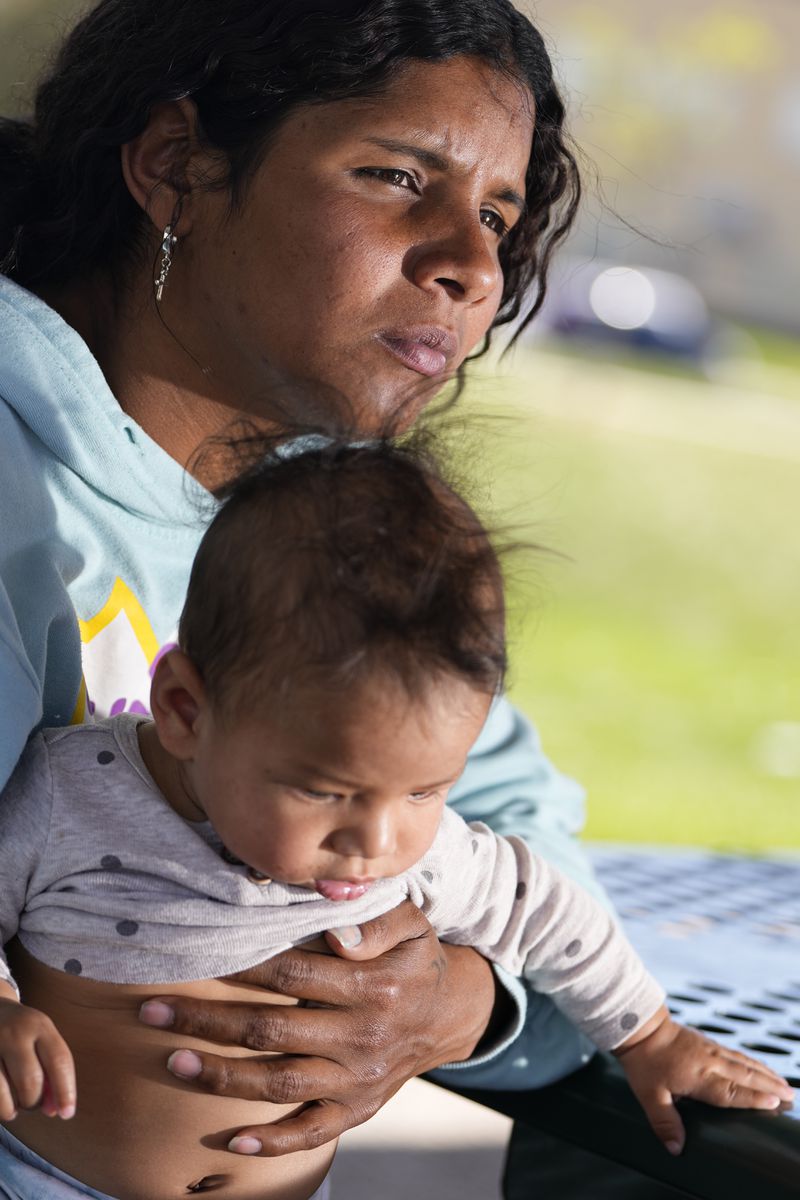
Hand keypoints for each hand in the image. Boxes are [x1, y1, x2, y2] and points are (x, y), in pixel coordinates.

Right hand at [0, 997, 75, 1120]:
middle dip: (35, 1101)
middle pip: (30, 1080)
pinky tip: (1, 1102)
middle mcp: (13, 1033)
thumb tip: (54, 1110)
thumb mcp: (42, 1039)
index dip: (65, 1091)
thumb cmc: (22, 1033)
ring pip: (3, 1094)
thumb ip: (52, 1072)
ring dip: (12, 1109)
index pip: (59, 1060)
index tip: (67, 1113)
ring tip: (15, 1106)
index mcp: (39, 1025)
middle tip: (34, 1102)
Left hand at [138, 900, 497, 1155]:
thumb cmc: (414, 957)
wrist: (448, 1015)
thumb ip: (376, 920)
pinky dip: (271, 1142)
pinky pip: (309, 1133)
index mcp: (372, 986)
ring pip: (279, 1083)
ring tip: (173, 1062)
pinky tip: (230, 1143)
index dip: (242, 964)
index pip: (293, 974)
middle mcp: (361, 1036)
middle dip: (207, 1020)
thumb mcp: (411, 922)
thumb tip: (335, 933)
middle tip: (152, 1010)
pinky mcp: (354, 1110)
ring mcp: (355, 1080)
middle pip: (271, 1029)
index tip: (197, 953)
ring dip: (222, 1076)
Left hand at [615, 1005, 794, 1154]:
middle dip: (770, 1086)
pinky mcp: (708, 1043)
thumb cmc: (644, 1060)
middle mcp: (710, 1062)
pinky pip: (737, 1054)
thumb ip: (665, 1121)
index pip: (731, 1091)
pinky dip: (753, 1062)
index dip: (753, 1098)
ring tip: (784, 1084)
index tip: (774, 1102)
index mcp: (698, 1076)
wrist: (641, 1026)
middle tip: (791, 1095)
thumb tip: (676, 1148)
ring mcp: (711, 1050)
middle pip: (746, 1075)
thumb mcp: (649, 1095)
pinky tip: (759, 1067)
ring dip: (766, 1073)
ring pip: (745, 1062)